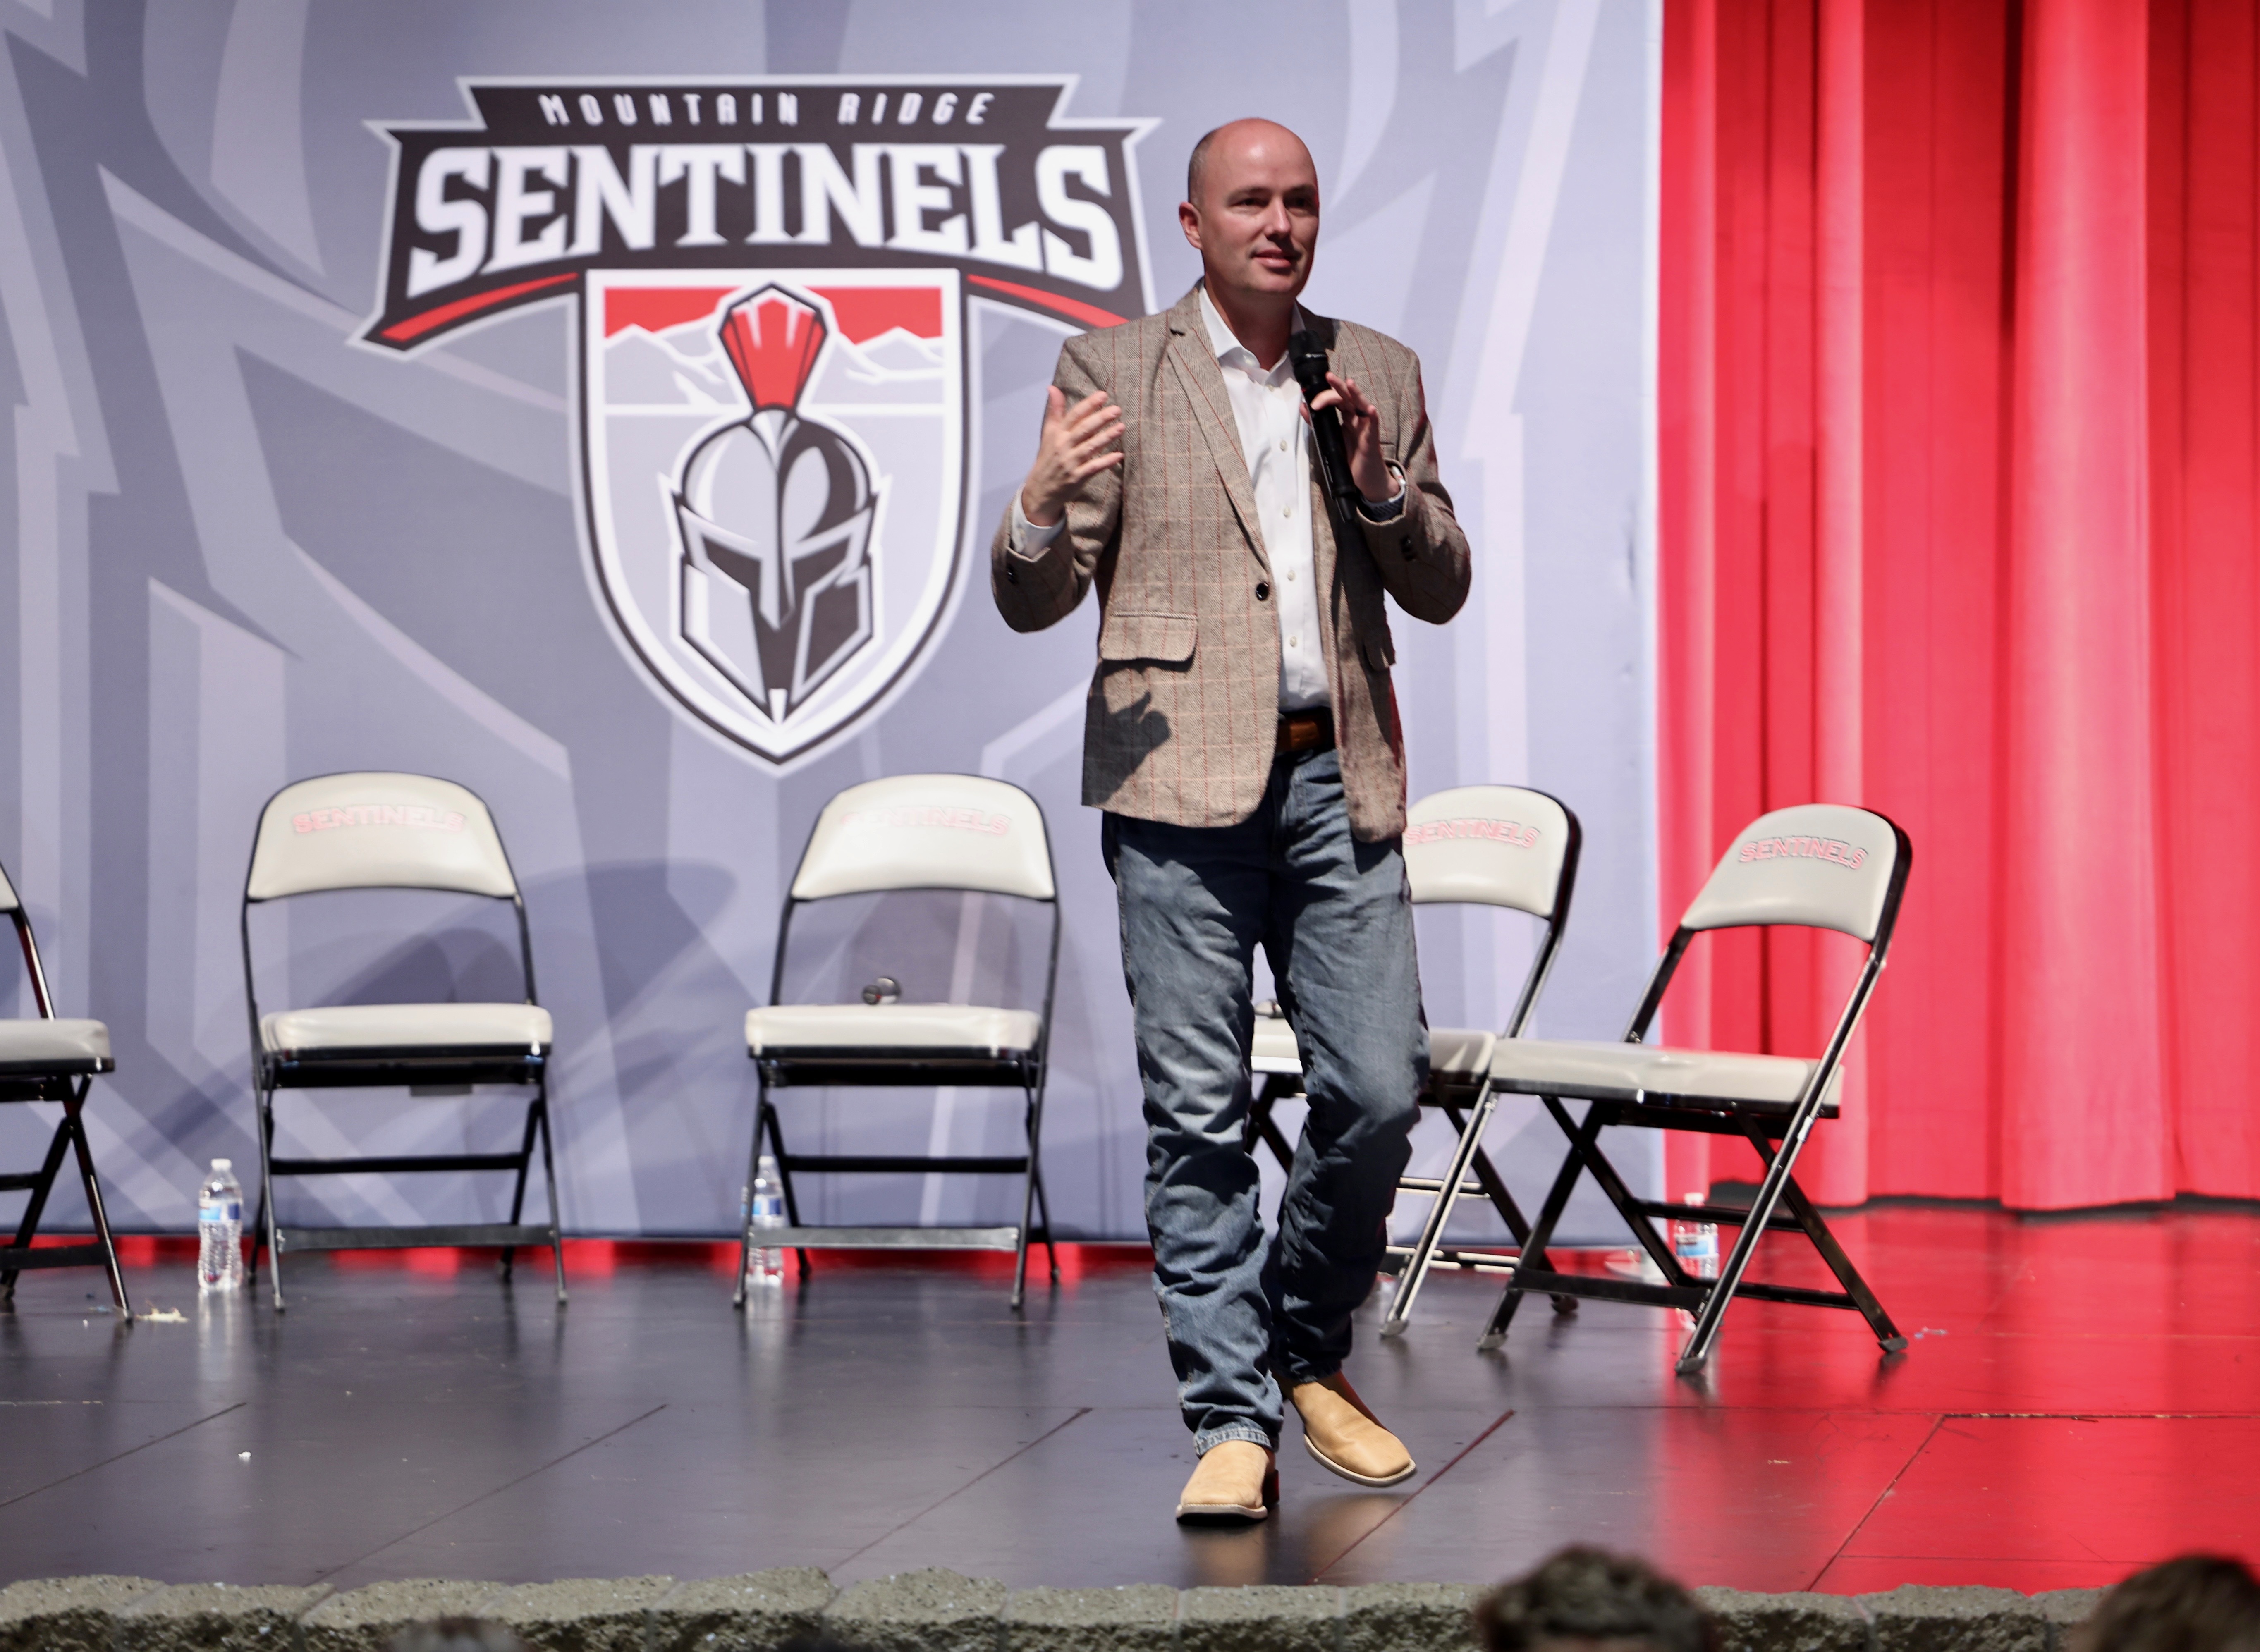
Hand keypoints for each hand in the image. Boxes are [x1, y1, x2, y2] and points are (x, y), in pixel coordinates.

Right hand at [1019, 387, 1122, 525]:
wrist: (1040, 490)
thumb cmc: (1048, 459)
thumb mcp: (1048, 434)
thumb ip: (1055, 411)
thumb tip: (1053, 388)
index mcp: (1057, 434)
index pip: (1074, 416)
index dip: (1088, 405)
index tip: (1102, 395)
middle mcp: (1063, 447)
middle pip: (1083, 429)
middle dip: (1100, 418)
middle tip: (1116, 409)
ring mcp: (1070, 463)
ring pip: (1090, 447)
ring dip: (1106, 437)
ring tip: (1121, 427)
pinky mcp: (1077, 478)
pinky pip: (1094, 468)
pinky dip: (1106, 461)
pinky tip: (1119, 455)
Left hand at [1307, 372, 1392, 501]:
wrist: (1365, 479)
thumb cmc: (1350, 458)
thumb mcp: (1330, 439)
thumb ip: (1318, 423)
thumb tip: (1303, 406)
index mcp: (1347, 418)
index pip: (1337, 400)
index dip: (1324, 397)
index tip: (1310, 402)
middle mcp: (1357, 419)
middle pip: (1348, 398)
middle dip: (1338, 387)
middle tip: (1329, 376)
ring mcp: (1365, 428)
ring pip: (1362, 406)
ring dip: (1356, 394)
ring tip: (1349, 383)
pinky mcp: (1372, 440)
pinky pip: (1373, 426)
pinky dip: (1372, 417)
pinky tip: (1370, 409)